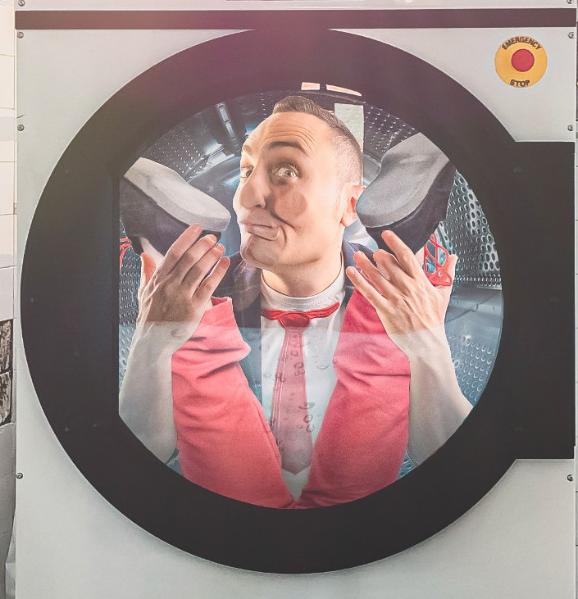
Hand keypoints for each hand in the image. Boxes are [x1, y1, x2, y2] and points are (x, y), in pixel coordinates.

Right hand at [135, 224, 229, 352]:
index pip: (174, 252)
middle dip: (203, 245)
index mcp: (159, 278)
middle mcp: (171, 284)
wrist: (153, 341)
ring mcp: (183, 295)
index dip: (187, 238)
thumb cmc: (149, 317)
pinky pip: (209, 285)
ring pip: (200, 269)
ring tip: (220, 247)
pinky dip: (218, 272)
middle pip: (190, 258)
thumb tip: (144, 255)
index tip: (197, 229)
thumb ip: (146, 272)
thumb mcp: (142, 292)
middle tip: (213, 237)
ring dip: (212, 255)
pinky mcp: (195, 307)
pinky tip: (225, 263)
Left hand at [345, 230, 456, 354]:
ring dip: (365, 264)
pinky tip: (352, 272)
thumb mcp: (444, 294)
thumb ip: (447, 273)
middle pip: (390, 265)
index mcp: (421, 282)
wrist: (427, 342)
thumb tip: (454, 257)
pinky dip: (359, 281)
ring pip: (377, 277)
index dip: (395, 243)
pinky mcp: (385, 310)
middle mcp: (407, 288)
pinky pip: (369, 292)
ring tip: (357, 254)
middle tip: (373, 250)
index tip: (387, 234)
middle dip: (379, 255)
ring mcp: (395, 299)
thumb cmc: (434, 319)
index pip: (406, 257)